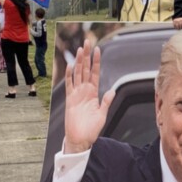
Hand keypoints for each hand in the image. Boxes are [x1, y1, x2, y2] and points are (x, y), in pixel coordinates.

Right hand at [63, 39, 114, 153]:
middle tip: (88, 42)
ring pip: (77, 74)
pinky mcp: (70, 100)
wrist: (80, 139)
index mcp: (93, 93)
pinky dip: (69, 75)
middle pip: (85, 69)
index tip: (98, 49)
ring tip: (80, 49)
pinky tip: (70, 65)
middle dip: (87, 56)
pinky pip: (69, 85)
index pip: (95, 73)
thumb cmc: (91, 129)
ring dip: (78, 61)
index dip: (96, 61)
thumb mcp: (102, 114)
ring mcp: (76, 94)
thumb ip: (106, 102)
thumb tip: (112, 91)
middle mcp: (84, 91)